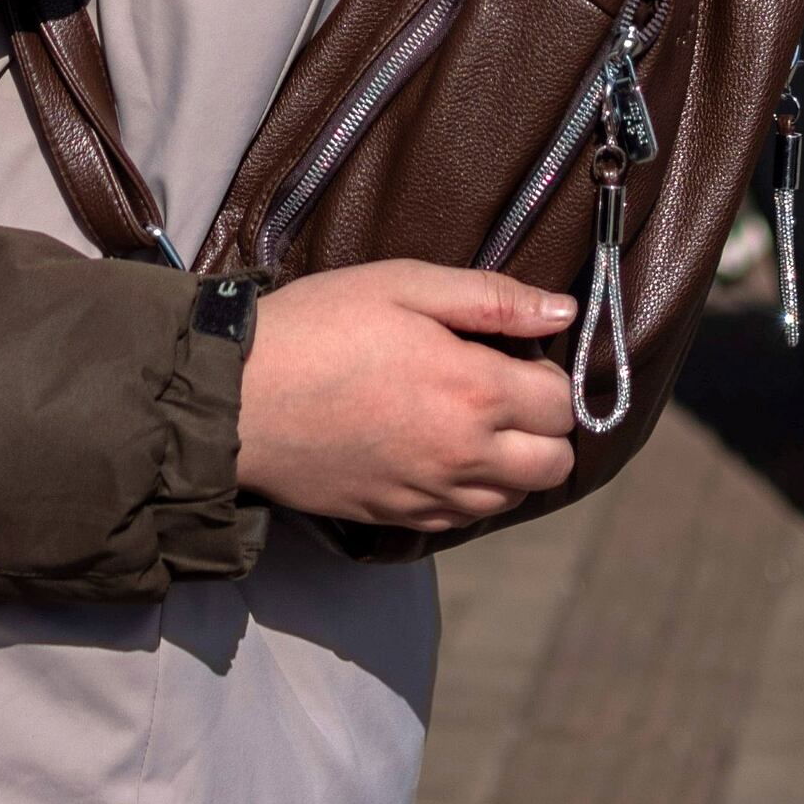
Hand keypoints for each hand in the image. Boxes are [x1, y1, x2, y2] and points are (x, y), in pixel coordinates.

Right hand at [231, 261, 580, 530]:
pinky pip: (465, 518)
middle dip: (545, 428)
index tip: (513, 357)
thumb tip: (562, 311)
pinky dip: (469, 490)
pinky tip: (436, 452)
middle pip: (554, 464)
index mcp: (475, 390)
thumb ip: (492, 298)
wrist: (239, 399)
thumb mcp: (404, 284)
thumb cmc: (318, 327)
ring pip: (514, 498)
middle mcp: (465, 455)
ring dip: (511, 463)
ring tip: (468, 422)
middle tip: (501, 393)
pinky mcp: (399, 519)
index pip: (563, 405)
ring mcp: (432, 495)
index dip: (548, 376)